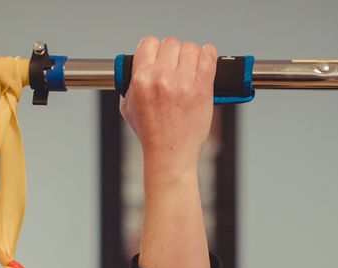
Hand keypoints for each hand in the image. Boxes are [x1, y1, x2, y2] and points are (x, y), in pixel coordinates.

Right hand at [119, 36, 217, 176]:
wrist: (170, 154)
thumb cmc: (151, 133)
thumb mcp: (128, 106)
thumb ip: (131, 81)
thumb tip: (138, 65)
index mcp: (141, 79)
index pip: (149, 43)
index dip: (155, 48)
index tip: (161, 57)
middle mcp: (161, 78)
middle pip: (171, 43)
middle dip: (174, 54)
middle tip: (177, 67)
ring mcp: (183, 83)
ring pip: (191, 48)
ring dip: (191, 55)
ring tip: (190, 69)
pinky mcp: (202, 89)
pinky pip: (209, 57)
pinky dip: (209, 55)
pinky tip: (206, 60)